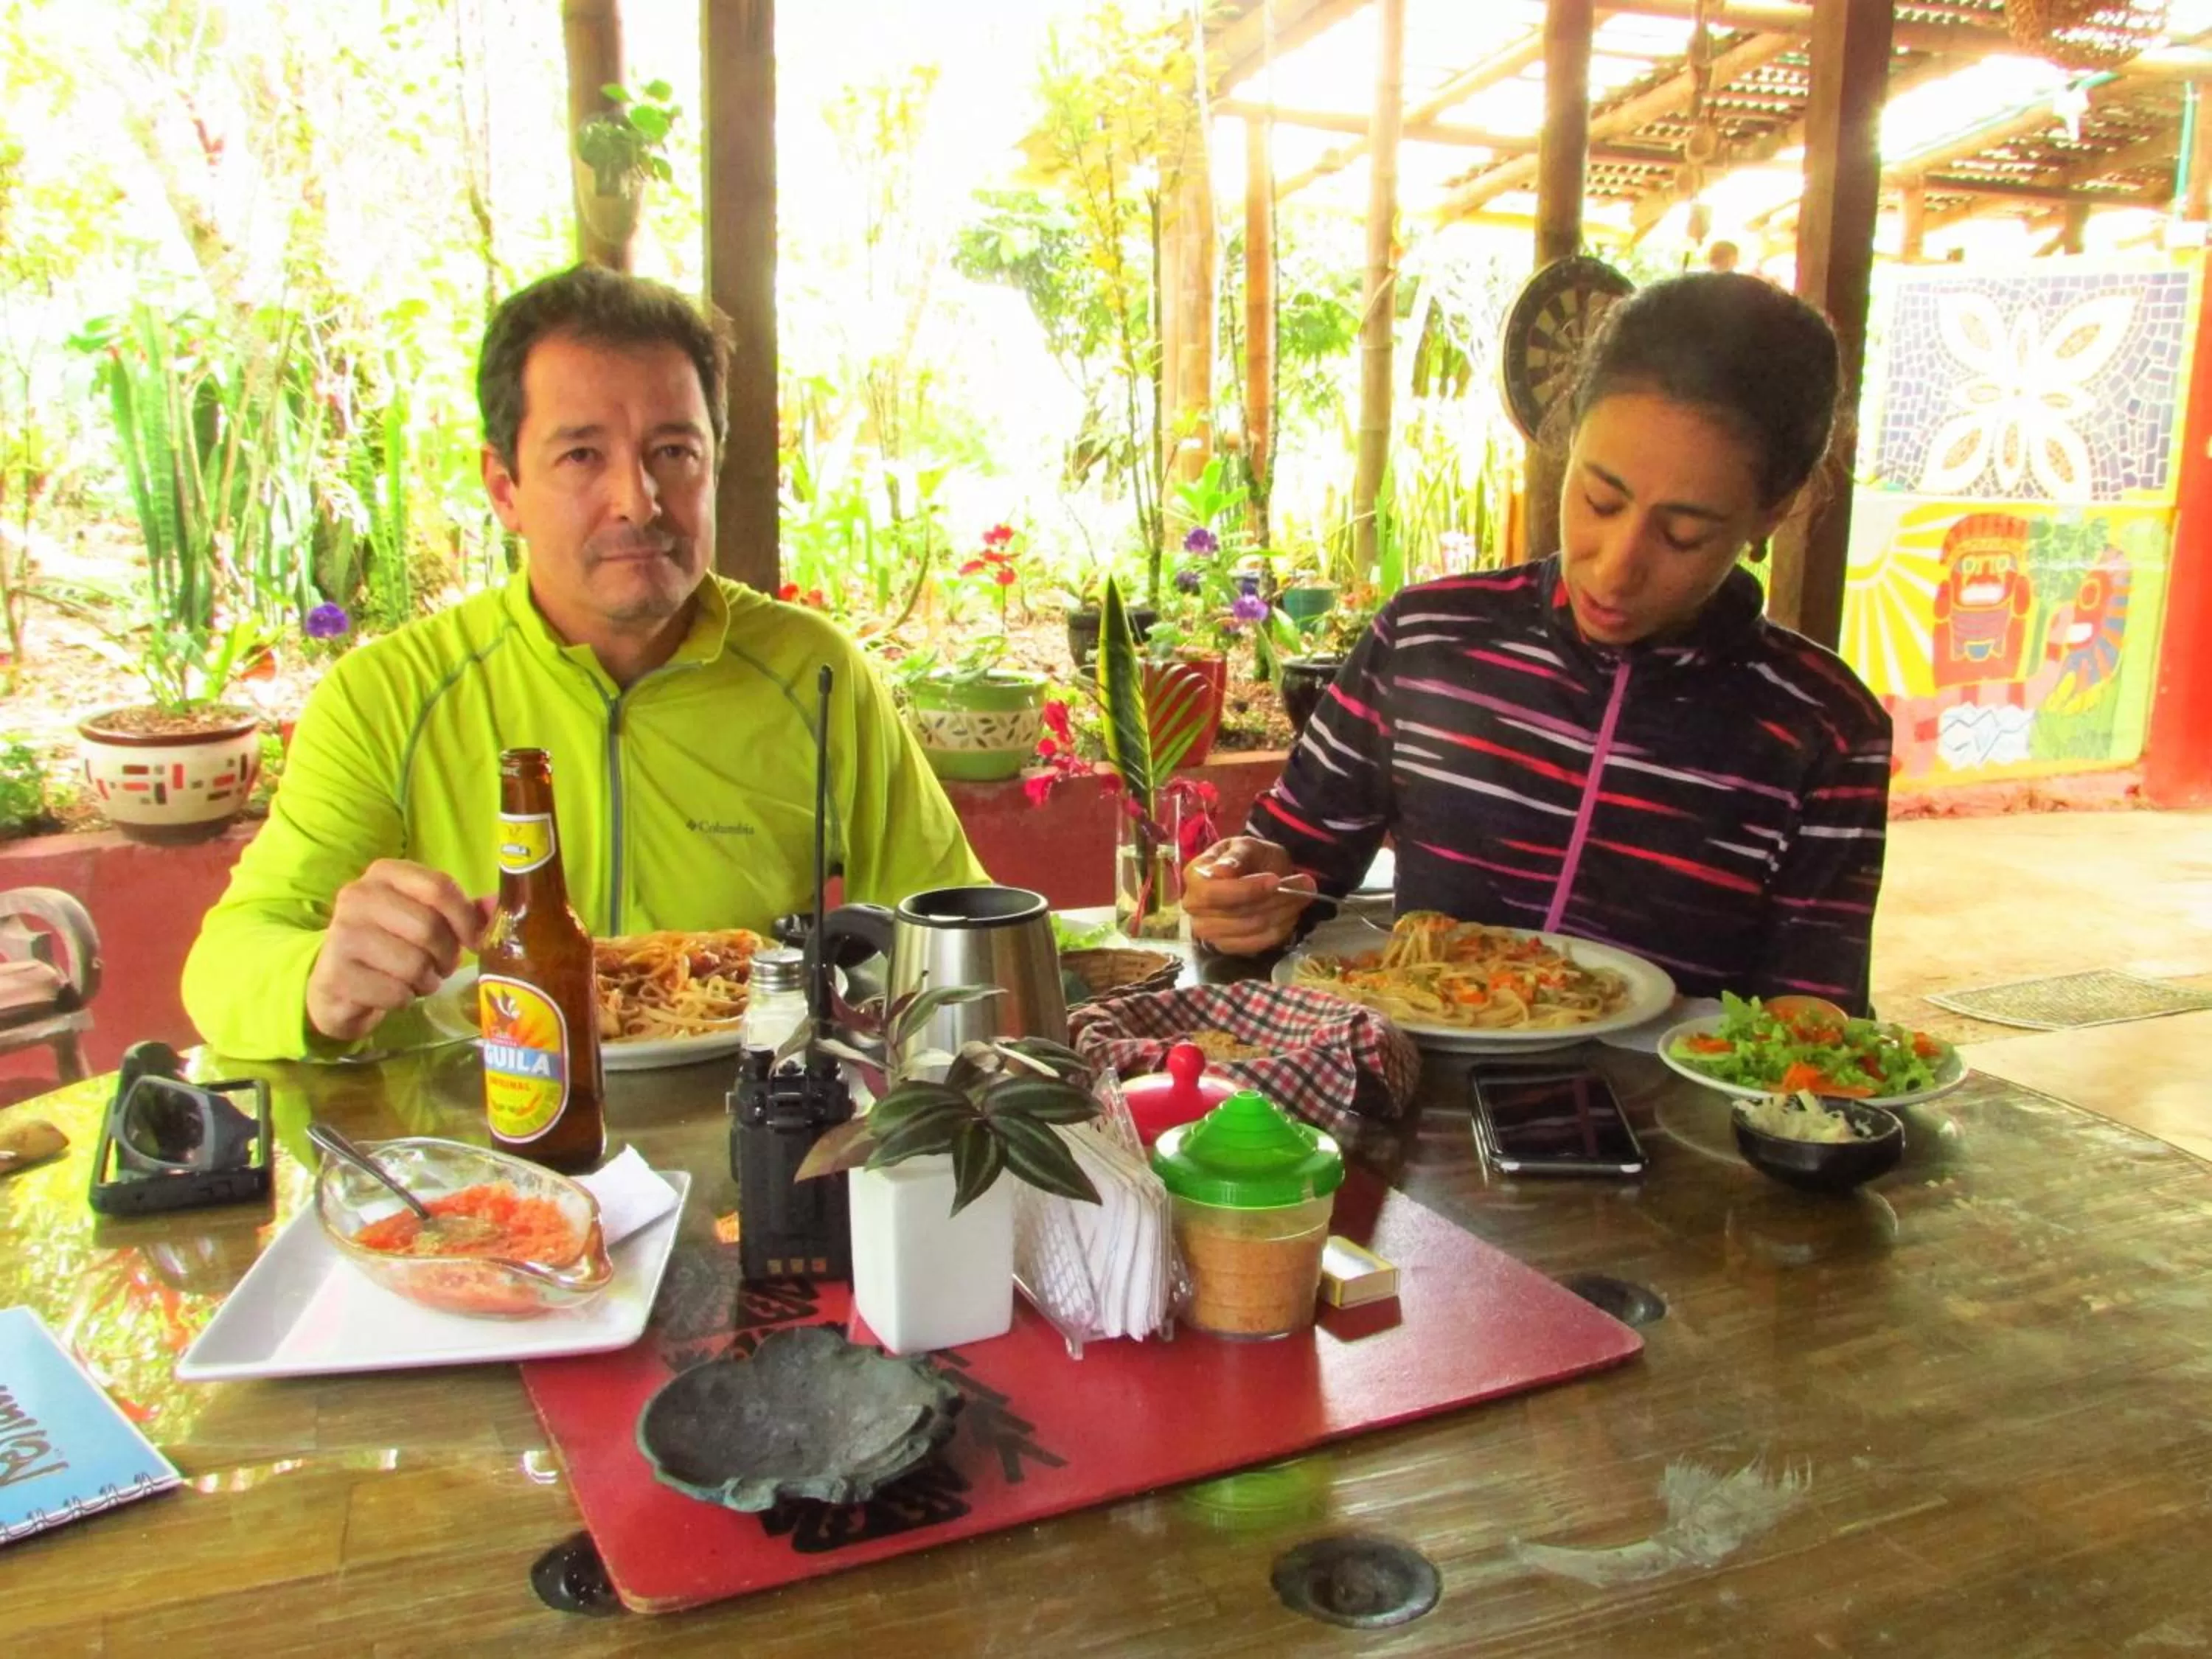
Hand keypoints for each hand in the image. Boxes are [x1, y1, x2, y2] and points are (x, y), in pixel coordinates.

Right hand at [306, 860, 492, 1042]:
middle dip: (446, 955)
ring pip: (413, 964)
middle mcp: (357, 896)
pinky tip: (393, 992)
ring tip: (416, 979)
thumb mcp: (424, 918)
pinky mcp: (335, 974)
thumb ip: (462, 910)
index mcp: (384, 873)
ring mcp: (341, 934)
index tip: (473, 941)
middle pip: (429, 927)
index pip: (439, 887)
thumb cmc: (391, 944)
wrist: (336, 982)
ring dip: (426, 981)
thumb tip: (498, 904)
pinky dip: (404, 999)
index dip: (465, 919)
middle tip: (442, 966)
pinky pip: (395, 993)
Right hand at [1180, 835, 1321, 955]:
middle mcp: (1194, 908)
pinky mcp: (1226, 946)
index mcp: (1194, 877)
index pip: (1212, 893)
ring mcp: (1208, 931)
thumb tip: (1221, 871)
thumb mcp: (1247, 846)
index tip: (1275, 880)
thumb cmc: (1250, 857)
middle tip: (1305, 884)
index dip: (1245, 890)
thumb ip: (1237, 856)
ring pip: (1251, 929)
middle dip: (1274, 900)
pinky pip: (1257, 944)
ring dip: (1283, 912)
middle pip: (1236, 914)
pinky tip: (1291, 913)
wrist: (1258, 873)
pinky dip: (1280, 928)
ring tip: (1303, 895)